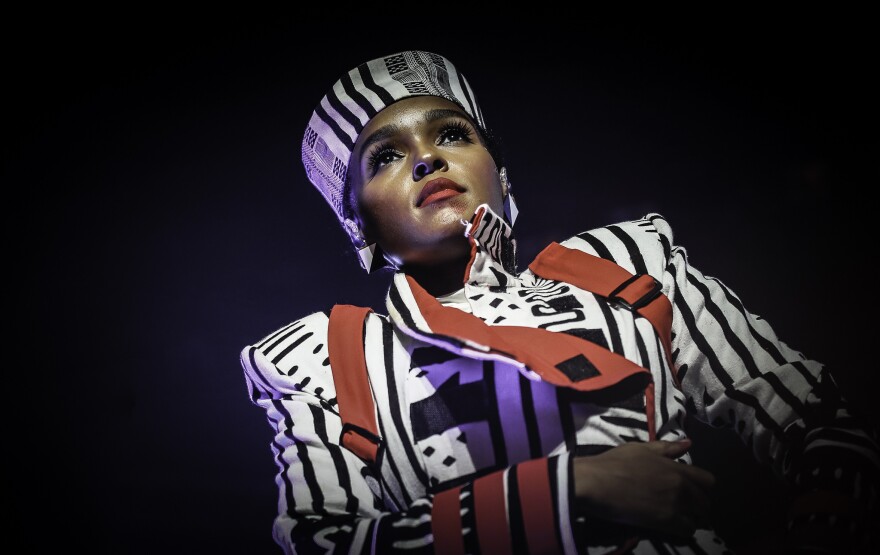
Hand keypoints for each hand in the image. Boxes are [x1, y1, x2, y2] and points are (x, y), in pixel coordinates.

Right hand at [573, 439, 714, 540]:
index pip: (709, 481)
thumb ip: (667, 448)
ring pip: (698, 519)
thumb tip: (689, 444)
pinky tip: (672, 526)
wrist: (598, 483)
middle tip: (688, 506)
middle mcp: (681, 488)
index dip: (703, 487)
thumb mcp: (642, 449)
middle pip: (706, 503)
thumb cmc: (616, 462)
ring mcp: (674, 507)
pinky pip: (686, 531)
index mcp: (677, 469)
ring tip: (680, 518)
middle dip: (699, 506)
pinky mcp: (664, 523)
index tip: (694, 490)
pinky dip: (683, 530)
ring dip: (693, 519)